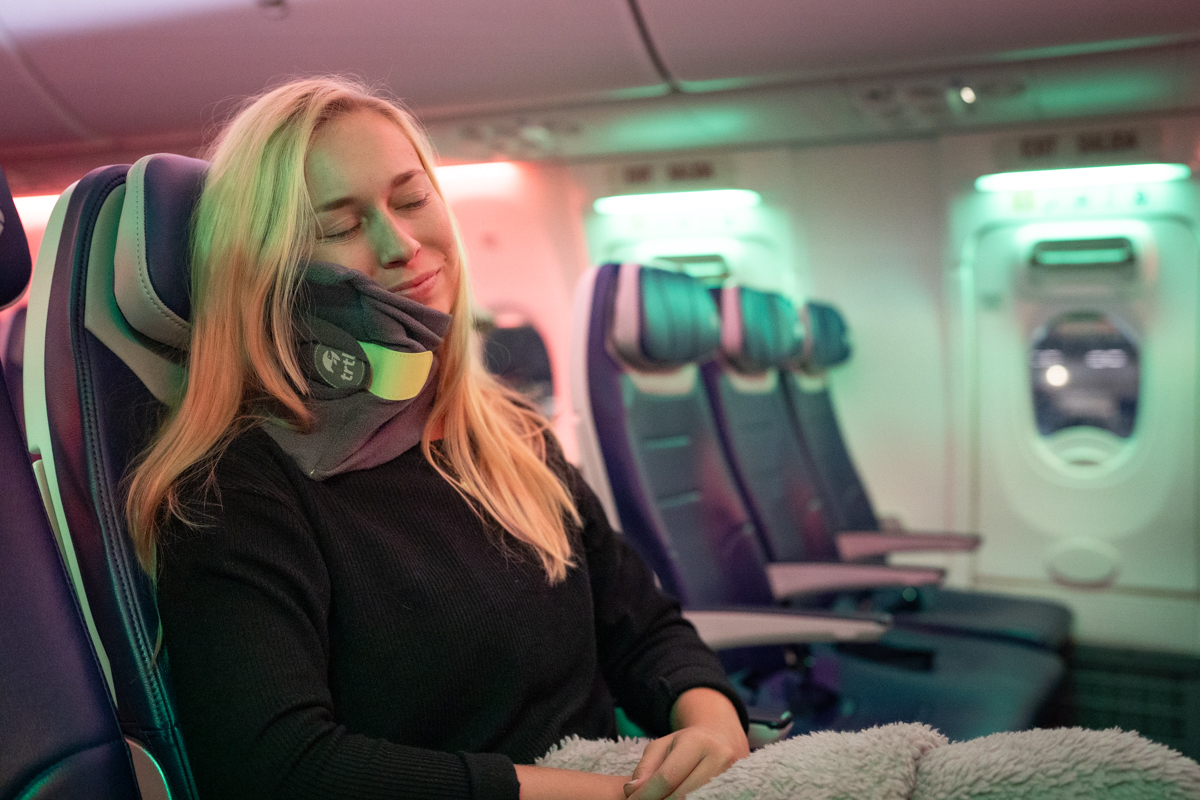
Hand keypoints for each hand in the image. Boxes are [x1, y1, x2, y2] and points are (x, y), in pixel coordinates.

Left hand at [624, 688, 748, 799]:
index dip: (646, 794)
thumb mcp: (662, 747)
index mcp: (698, 742)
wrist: (723, 740)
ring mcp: (732, 775)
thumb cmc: (687, 744)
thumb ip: (645, 768)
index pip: (667, 777)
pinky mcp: (737, 789)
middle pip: (681, 795)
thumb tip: (632, 791)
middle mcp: (720, 758)